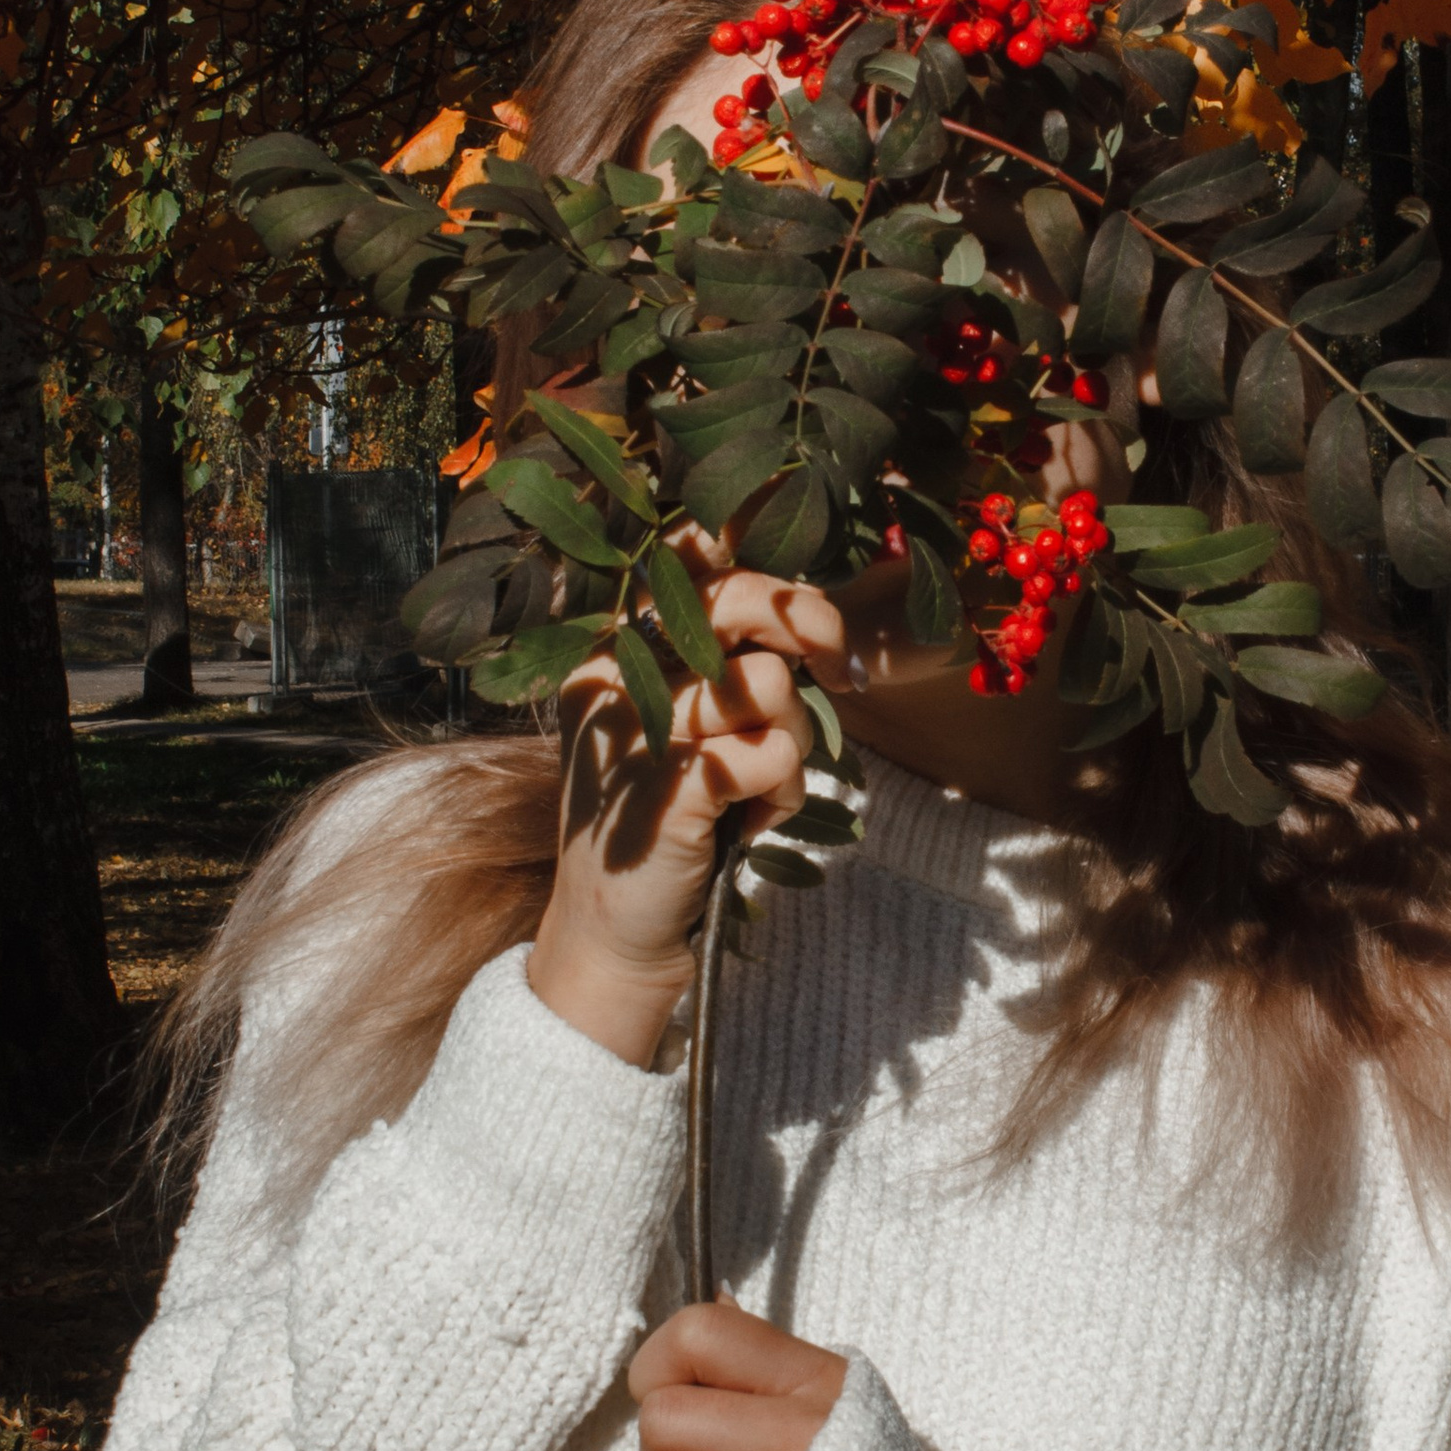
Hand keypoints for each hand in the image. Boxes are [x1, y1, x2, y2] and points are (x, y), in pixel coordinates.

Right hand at [527, 569, 843, 1068]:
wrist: (618, 935)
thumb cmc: (668, 821)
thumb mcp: (685, 726)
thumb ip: (728, 658)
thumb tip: (808, 599)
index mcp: (612, 649)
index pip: (677, 551)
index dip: (744, 519)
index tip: (793, 516)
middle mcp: (612, 678)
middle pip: (738, 598)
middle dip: (811, 622)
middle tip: (839, 664)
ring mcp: (634, 735)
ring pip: (770, 685)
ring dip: (794, 739)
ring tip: (760, 784)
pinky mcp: (667, 793)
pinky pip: (772, 757)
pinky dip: (785, 791)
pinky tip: (757, 819)